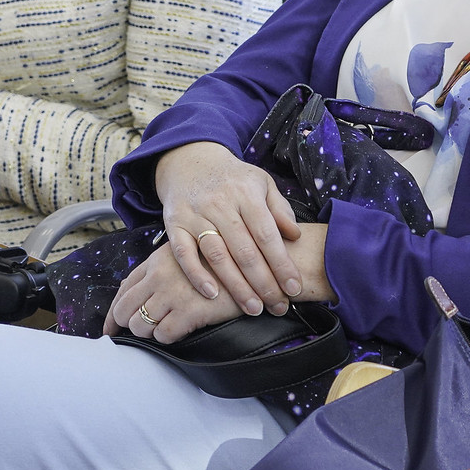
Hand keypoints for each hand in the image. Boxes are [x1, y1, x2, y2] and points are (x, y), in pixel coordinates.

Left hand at [106, 242, 245, 342]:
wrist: (254, 267)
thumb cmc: (223, 262)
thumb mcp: (188, 255)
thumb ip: (163, 268)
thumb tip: (139, 289)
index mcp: (157, 260)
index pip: (124, 287)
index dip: (114, 311)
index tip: (112, 326)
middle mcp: (160, 276)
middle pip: (125, 308)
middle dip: (128, 324)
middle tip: (140, 331)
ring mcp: (172, 293)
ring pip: (140, 324)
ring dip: (149, 332)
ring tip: (167, 328)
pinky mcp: (188, 311)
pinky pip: (163, 335)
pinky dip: (168, 337)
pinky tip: (182, 330)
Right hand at [153, 140, 303, 315]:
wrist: (190, 161)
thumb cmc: (233, 179)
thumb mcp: (262, 183)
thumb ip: (280, 209)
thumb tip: (295, 236)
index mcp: (246, 193)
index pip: (267, 234)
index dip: (282, 263)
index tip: (294, 287)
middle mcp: (220, 204)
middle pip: (245, 250)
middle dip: (264, 283)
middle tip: (278, 306)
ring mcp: (195, 215)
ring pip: (217, 256)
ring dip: (236, 286)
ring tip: (253, 308)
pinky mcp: (174, 225)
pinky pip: (184, 254)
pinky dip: (197, 275)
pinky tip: (212, 295)